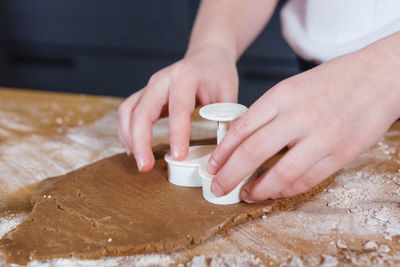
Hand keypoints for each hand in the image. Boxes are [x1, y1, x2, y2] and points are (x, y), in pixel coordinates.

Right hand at [118, 44, 237, 170]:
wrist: (206, 56)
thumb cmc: (217, 73)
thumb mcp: (229, 91)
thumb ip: (226, 118)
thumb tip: (225, 150)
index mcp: (185, 77)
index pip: (178, 108)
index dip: (177, 134)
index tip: (178, 155)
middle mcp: (162, 80)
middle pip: (142, 110)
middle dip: (140, 140)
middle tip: (145, 167)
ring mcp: (150, 86)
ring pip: (128, 111)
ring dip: (129, 138)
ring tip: (139, 161)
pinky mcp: (145, 94)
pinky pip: (128, 112)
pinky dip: (127, 131)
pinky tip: (133, 149)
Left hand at [207, 50, 399, 201]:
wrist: (378, 77)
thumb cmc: (332, 81)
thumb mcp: (292, 87)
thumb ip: (268, 112)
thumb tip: (242, 141)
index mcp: (283, 95)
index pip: (242, 128)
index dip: (222, 152)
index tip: (213, 166)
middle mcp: (299, 115)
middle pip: (253, 152)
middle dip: (230, 175)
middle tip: (217, 187)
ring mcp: (322, 137)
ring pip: (280, 173)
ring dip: (258, 189)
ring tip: (245, 194)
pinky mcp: (341, 154)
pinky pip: (307, 179)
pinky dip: (286, 190)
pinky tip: (275, 192)